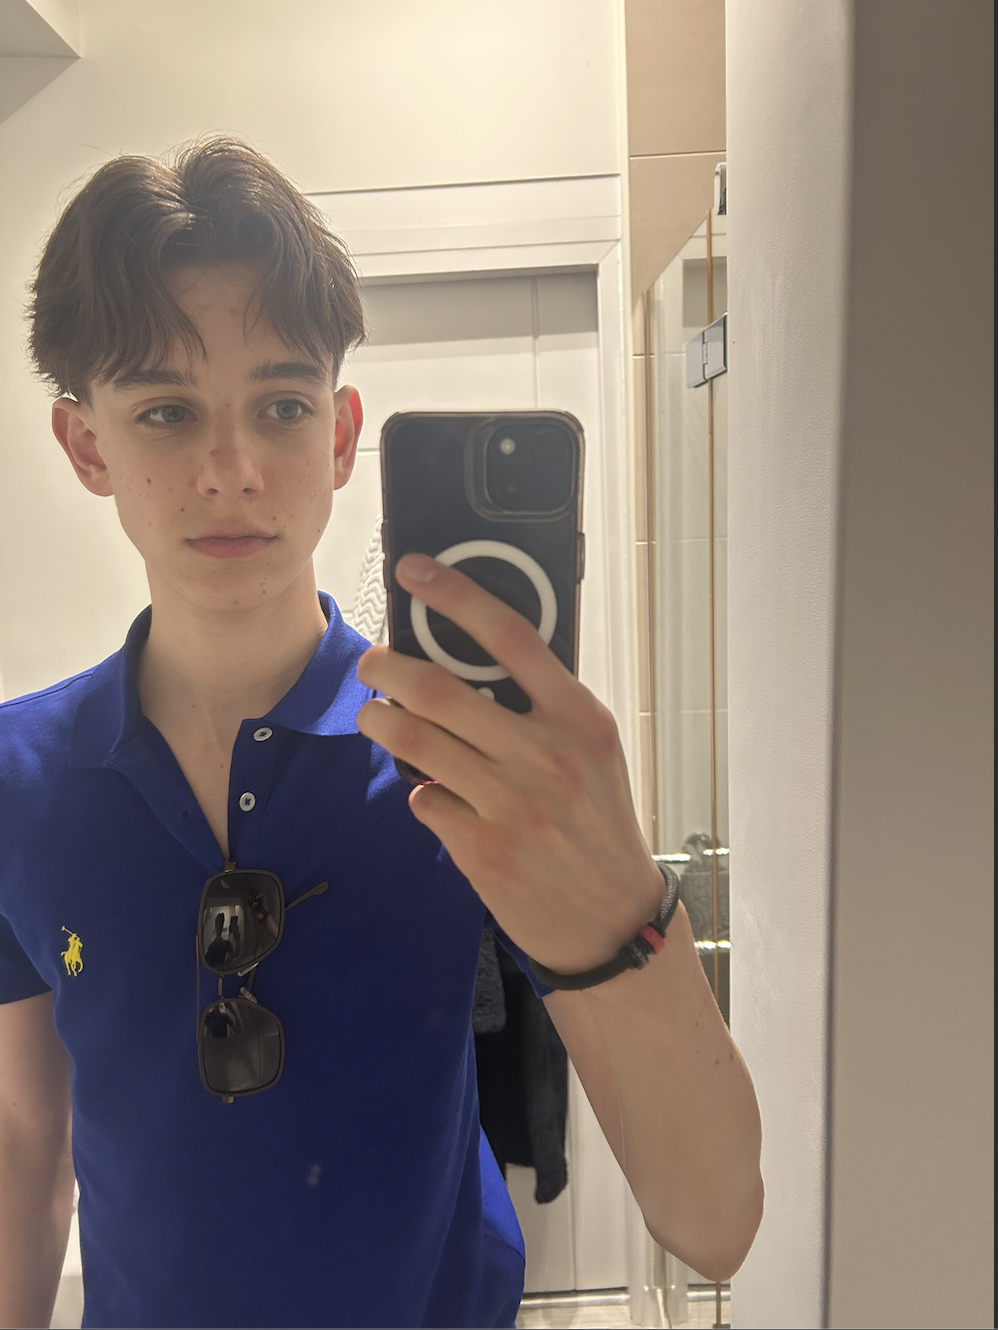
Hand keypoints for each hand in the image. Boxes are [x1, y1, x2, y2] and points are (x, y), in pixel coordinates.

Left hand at [355, 553, 662, 974]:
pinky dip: (418, 790)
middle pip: (439, 689)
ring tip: (374, 716)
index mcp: (579, 718)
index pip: (510, 636)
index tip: (415, 572)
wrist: (614, 919)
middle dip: (385, 668)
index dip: (455, 594)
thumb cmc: (599, 825)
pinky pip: (423, 799)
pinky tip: (431, 793)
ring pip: (415, 742)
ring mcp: (512, 805)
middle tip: (370, 664)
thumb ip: (544, 708)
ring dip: (380, 721)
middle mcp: (546, 755)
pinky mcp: (482, 850)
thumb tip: (473, 663)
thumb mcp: (593, 753)